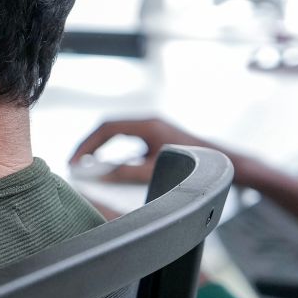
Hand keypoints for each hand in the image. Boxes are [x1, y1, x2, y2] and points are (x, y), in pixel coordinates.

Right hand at [70, 117, 213, 184]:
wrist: (222, 166)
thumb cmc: (193, 166)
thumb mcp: (154, 170)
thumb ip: (126, 172)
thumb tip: (99, 175)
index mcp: (147, 124)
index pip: (107, 128)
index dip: (87, 144)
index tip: (75, 161)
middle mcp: (148, 122)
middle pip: (109, 129)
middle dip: (90, 146)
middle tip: (75, 163)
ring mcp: (153, 129)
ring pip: (118, 134)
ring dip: (102, 148)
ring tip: (86, 165)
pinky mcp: (157, 139)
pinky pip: (128, 142)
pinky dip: (115, 153)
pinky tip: (110, 168)